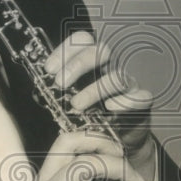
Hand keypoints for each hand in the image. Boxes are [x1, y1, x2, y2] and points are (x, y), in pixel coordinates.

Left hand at [43, 31, 155, 180]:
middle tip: (60, 84)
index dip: (64, 51)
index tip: (48, 70)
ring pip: (117, 75)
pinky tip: (110, 108)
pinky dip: (124, 101)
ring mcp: (130, 83)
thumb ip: (60, 90)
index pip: (82, 40)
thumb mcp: (73, 99)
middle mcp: (113, 66)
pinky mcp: (142, 101)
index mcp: (94, 60)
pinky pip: (139, 96)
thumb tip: (38, 88)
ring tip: (76, 105)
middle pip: (101, 50)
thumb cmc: (93, 115)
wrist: (118, 140)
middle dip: (78, 65)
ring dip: (94, 89)